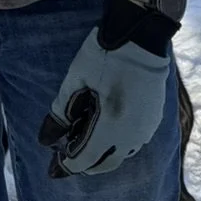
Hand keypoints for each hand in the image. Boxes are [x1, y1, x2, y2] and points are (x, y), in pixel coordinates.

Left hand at [38, 27, 169, 177]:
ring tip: (84, 140)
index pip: (85, 160)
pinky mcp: (154, 119)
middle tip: (66, 156)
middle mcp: (132, 135)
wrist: (141, 35)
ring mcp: (146, 128)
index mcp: (111, 126)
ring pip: (121, 155)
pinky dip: (117, 144)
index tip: (52, 165)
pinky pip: (134, 142)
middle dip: (84, 164)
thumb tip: (45, 140)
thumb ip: (60, 113)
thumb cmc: (105, 55)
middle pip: (105, 164)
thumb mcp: (75, 80)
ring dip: (102, 155)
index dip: (66, 165)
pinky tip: (106, 129)